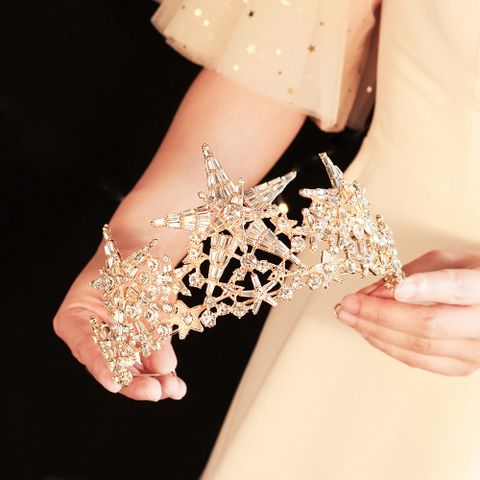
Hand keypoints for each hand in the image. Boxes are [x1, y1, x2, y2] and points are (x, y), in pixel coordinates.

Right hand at [53, 251, 186, 400]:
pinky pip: (148, 365)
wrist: (145, 249)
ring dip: (153, 383)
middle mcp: (93, 336)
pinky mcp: (138, 344)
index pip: (86, 345)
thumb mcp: (137, 284)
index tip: (114, 383)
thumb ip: (148, 324)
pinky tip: (177, 385)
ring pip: (131, 371)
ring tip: (174, 390)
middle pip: (110, 365)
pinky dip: (162, 374)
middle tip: (155, 392)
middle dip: (134, 382)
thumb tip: (164, 365)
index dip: (101, 366)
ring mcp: (116, 342)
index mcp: (76, 317)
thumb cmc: (131, 257)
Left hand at [336, 250, 479, 375]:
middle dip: (380, 314)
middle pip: (428, 324)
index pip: (456, 288)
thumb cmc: (468, 276)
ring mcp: (475, 351)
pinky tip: (366, 330)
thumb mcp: (446, 261)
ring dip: (375, 331)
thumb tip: (372, 293)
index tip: (397, 289)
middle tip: (348, 303)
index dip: (425, 289)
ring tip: (348, 316)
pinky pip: (417, 360)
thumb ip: (411, 272)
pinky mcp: (461, 367)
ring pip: (418, 346)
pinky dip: (386, 345)